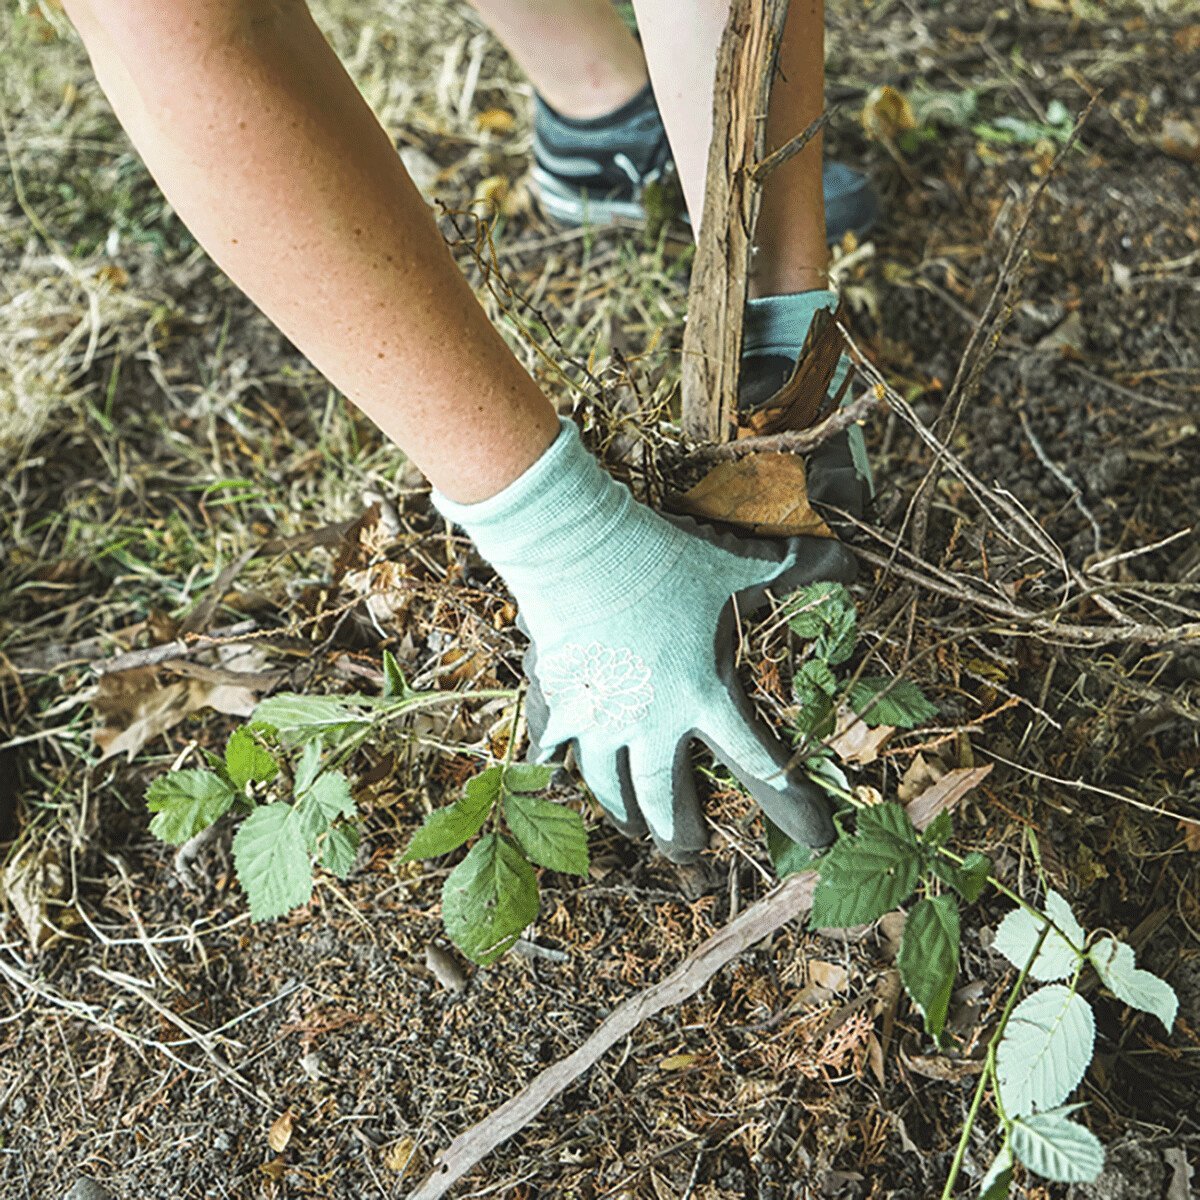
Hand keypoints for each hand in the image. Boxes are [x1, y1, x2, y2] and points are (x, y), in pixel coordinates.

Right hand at [433, 419, 855, 861]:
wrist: (578, 548)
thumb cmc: (663, 561)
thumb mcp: (738, 566)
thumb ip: (798, 569)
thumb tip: (853, 563)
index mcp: (704, 697)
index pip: (759, 764)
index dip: (792, 805)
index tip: (816, 837)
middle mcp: (652, 722)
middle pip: (667, 797)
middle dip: (681, 830)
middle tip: (691, 851)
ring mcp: (599, 717)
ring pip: (609, 785)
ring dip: (623, 811)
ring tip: (632, 829)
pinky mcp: (558, 699)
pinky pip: (553, 745)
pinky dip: (554, 761)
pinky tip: (553, 771)